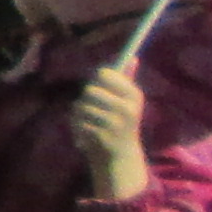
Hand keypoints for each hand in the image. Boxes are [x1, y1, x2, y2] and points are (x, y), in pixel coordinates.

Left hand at [71, 60, 151, 201]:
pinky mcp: (102, 136)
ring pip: (81, 106)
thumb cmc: (120, 121)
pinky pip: (77, 122)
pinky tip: (86, 133)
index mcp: (134, 95)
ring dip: (79, 115)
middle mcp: (127, 108)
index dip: (97, 80)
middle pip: (90, 90)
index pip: (105, 74)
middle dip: (86, 99)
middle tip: (94, 108)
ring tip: (89, 122)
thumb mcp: (127, 101)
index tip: (99, 87)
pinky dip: (77, 127)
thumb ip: (126, 79)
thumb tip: (132, 57)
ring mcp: (115, 123)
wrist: (120, 155)